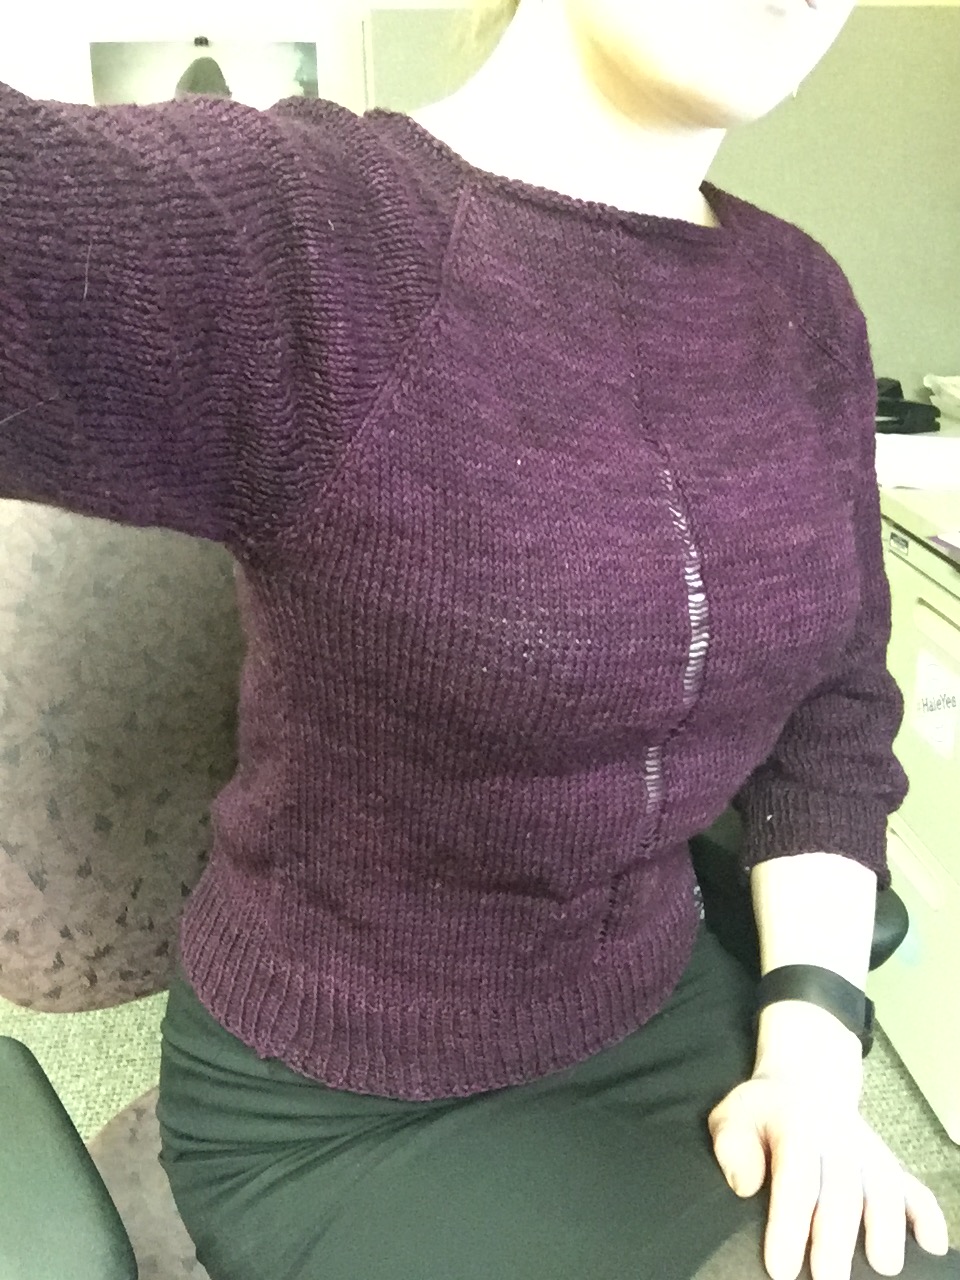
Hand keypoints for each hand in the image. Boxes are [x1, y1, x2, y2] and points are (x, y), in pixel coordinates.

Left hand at [707, 1072, 949, 1279]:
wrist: (805, 1080)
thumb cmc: (763, 1112)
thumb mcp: (733, 1114)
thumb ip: (731, 1144)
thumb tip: (744, 1186)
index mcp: (794, 1130)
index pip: (794, 1179)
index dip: (788, 1224)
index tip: (780, 1268)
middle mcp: (836, 1142)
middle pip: (841, 1192)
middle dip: (836, 1238)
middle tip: (829, 1279)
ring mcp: (868, 1154)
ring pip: (883, 1189)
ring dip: (886, 1227)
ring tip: (883, 1265)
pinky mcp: (890, 1166)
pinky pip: (915, 1188)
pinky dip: (927, 1215)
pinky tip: (930, 1245)